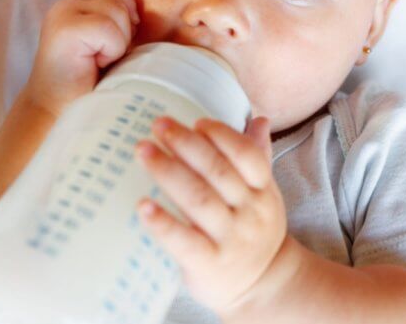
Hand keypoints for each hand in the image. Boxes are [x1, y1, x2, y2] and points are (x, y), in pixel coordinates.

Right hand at [24, 0, 138, 114]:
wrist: (59, 114)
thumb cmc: (88, 85)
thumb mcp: (106, 45)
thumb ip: (116, 21)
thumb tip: (141, 13)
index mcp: (74, 6)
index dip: (124, 11)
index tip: (115, 43)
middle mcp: (65, 5)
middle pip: (118, 0)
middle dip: (123, 32)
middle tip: (102, 58)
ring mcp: (62, 14)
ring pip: (116, 11)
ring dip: (117, 43)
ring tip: (97, 61)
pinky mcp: (65, 28)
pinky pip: (108, 28)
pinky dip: (111, 50)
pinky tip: (94, 64)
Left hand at [134, 115, 287, 316]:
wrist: (263, 286)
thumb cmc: (254, 230)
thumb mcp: (264, 194)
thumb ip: (257, 156)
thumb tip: (259, 119)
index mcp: (262, 191)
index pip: (247, 156)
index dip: (222, 135)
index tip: (195, 122)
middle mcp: (249, 213)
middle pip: (217, 172)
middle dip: (186, 144)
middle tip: (158, 125)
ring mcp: (230, 239)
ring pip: (198, 200)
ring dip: (168, 172)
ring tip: (143, 151)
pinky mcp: (208, 264)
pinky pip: (184, 241)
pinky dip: (163, 222)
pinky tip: (142, 206)